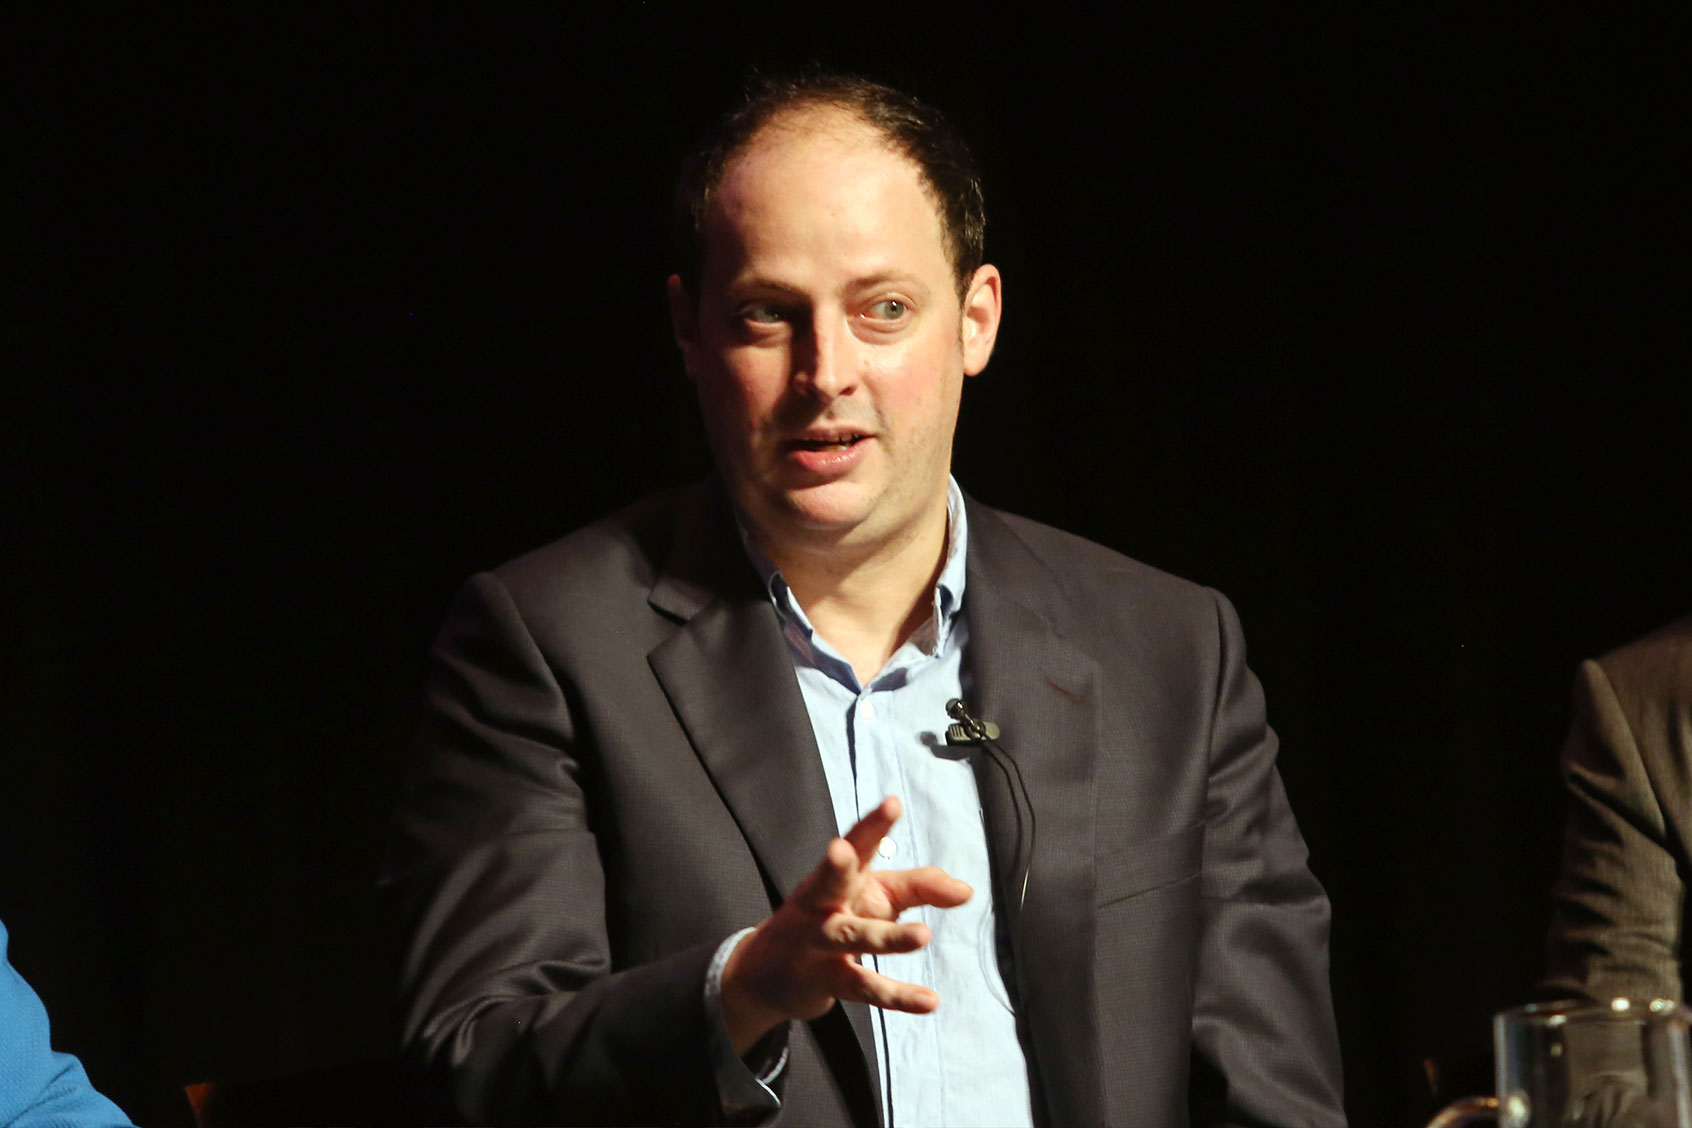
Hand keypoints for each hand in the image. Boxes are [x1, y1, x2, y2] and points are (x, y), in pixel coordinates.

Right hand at [720, 796, 971, 1053]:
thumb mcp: (874, 896)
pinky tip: (929, 1000)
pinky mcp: (825, 981)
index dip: (872, 825)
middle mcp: (822, 904)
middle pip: (829, 881)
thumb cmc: (834, 919)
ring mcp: (818, 943)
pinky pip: (863, 987)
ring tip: (923, 935)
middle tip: (841, 850)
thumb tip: (967, 891)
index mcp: (837, 876)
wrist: (766, 974)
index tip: (892, 803)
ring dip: (886, 936)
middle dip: (836, 866)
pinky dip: (897, 995)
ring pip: (852, 937)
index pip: (856, 845)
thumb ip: (919, 886)